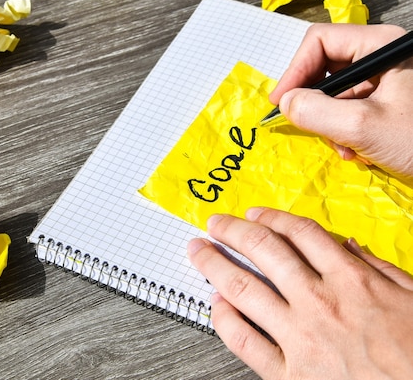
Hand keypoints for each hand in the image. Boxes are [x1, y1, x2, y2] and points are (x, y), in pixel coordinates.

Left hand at [188, 207, 412, 379]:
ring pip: (244, 288)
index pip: (300, 234)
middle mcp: (319, 302)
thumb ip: (380, 269)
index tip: (253, 215)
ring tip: (198, 252)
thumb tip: (348, 246)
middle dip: (232, 232)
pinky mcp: (289, 374)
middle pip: (264, 252)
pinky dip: (225, 320)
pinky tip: (216, 306)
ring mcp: (300, 337)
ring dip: (214, 265)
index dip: (271, 218)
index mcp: (352, 281)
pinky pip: (244, 341)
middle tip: (214, 224)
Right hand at [269, 23, 412, 181]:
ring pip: (336, 94)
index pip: (321, 42)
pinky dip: (345, 132)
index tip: (281, 103)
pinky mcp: (388, 102)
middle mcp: (382, 57)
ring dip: (330, 125)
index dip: (295, 70)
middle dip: (315, 104)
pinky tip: (358, 152)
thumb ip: (315, 111)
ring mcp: (386, 81)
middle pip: (326, 69)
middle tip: (311, 130)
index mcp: (382, 46)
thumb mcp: (362, 126)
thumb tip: (286, 103)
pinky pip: (350, 110)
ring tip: (346, 150)